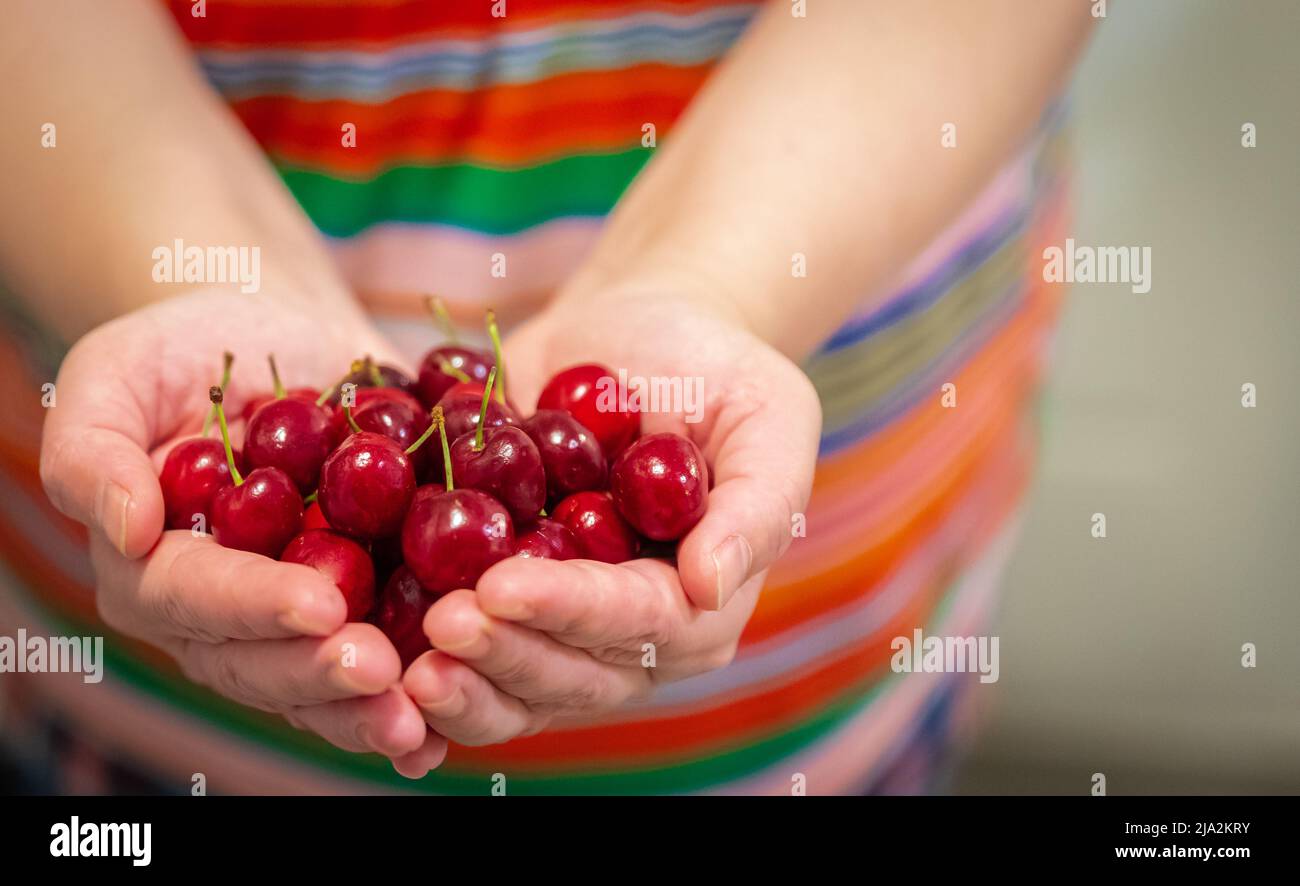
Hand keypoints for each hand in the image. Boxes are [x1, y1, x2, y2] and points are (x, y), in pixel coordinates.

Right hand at [41, 289, 446, 776]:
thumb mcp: (118, 371)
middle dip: (319, 671)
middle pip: (259, 662)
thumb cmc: (187, 351)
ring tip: (420, 713)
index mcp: (153, 565)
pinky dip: (416, 689)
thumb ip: (93, 450)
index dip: (253, 606)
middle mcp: (218, 614)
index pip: (194, 597)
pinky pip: (382, 662)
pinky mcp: (358, 611)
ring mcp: (289, 621)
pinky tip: (452, 716)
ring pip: (319, 683)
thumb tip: (126, 531)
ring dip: (367, 706)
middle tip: (381, 671)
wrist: (287, 340)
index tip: (318, 605)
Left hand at [403, 289, 820, 744]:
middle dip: (505, 654)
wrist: (631, 334)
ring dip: (460, 681)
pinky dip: (418, 670)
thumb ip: (756, 502)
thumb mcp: (767, 415)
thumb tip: (711, 585)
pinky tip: (368, 666)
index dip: (572, 613)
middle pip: (571, 674)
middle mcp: (631, 637)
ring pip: (513, 686)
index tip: (501, 587)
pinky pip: (465, 654)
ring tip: (395, 662)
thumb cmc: (713, 368)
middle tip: (439, 626)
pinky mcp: (502, 605)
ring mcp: (561, 627)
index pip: (641, 625)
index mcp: (699, 602)